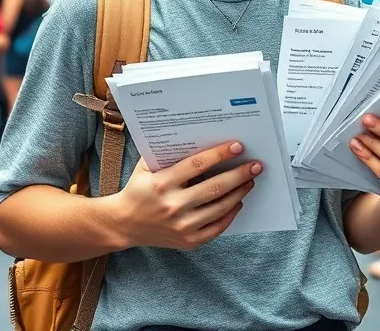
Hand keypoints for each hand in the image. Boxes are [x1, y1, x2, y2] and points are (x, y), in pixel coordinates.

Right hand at [113, 141, 261, 249]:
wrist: (124, 224)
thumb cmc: (139, 189)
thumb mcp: (146, 167)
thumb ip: (168, 154)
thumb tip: (201, 137)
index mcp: (162, 183)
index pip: (197, 165)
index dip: (219, 155)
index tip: (237, 146)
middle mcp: (173, 206)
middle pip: (215, 187)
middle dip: (239, 174)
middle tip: (256, 165)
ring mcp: (182, 226)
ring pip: (219, 208)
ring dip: (239, 192)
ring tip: (250, 181)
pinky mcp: (188, 241)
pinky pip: (217, 227)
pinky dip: (231, 214)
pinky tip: (238, 201)